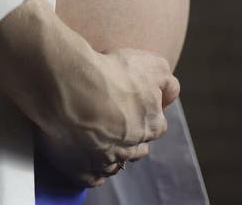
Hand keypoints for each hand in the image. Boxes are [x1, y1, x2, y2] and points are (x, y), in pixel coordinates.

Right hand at [37, 45, 179, 188]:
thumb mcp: (152, 64)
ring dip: (109, 152)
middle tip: (112, 117)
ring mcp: (105, 161)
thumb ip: (167, 81)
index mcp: (151, 126)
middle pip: (135, 148)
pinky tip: (86, 153)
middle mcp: (131, 148)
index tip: (130, 100)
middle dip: (128, 136)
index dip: (143, 111)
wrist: (72, 85)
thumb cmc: (111, 73)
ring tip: (95, 134)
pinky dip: (90, 168)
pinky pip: (91, 177)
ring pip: (113, 163)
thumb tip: (170, 93)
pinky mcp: (81, 169)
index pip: (155, 124)